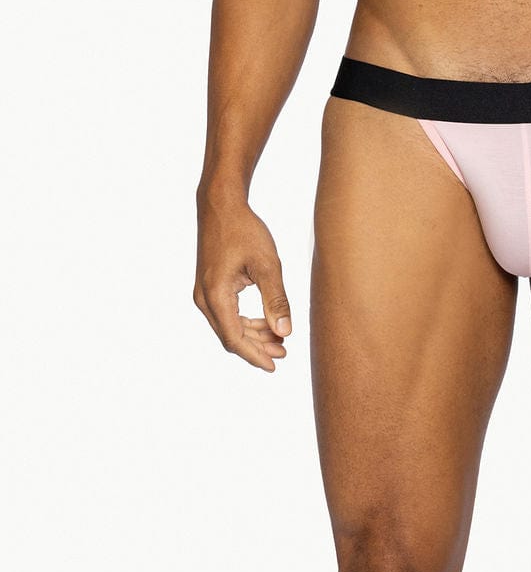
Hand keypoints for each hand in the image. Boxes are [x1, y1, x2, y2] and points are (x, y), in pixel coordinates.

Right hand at [193, 191, 291, 372]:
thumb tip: (284, 332)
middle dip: (257, 348)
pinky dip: (246, 323)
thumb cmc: (244, 230)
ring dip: (253, 337)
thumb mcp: (268, 265)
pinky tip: (266, 324)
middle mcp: (204, 298)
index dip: (255, 356)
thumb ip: (276, 300)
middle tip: (284, 353)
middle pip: (230, 337)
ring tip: (279, 340)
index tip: (274, 366)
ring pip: (228, 328)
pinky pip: (227, 315)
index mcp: (216, 294)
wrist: (221, 204)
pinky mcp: (209, 287)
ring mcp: (204, 293)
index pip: (235, 338)